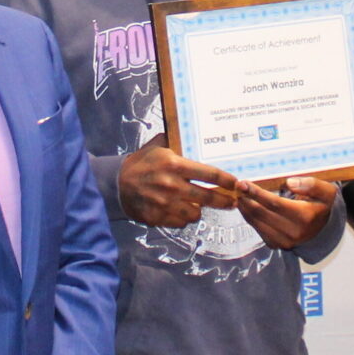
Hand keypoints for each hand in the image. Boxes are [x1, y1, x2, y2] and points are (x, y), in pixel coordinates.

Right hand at [117, 135, 238, 225]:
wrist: (117, 183)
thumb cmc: (141, 163)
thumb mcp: (157, 147)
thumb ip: (175, 141)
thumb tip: (192, 132)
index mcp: (175, 165)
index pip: (210, 174)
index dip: (227, 181)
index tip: (236, 184)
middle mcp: (172, 185)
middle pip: (209, 198)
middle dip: (225, 201)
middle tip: (233, 202)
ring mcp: (165, 204)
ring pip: (196, 214)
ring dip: (198, 210)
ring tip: (198, 206)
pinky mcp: (158, 218)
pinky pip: (181, 223)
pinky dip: (182, 218)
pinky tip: (179, 211)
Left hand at [238, 176, 335, 249]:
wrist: (324, 229)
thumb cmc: (322, 206)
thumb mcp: (326, 192)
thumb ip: (311, 185)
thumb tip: (290, 183)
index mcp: (304, 217)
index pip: (274, 203)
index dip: (256, 193)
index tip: (244, 183)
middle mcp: (293, 232)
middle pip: (261, 213)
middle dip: (246, 199)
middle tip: (237, 186)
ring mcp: (283, 241)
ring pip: (257, 223)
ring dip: (245, 208)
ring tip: (239, 194)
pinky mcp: (276, 245)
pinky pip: (258, 230)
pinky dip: (250, 217)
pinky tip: (246, 206)